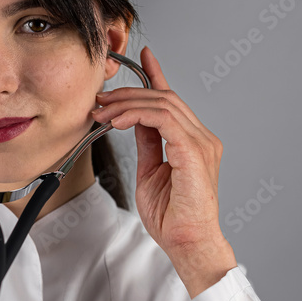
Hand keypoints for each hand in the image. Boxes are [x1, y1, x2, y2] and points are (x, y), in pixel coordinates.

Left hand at [91, 46, 236, 295]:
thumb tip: (134, 122)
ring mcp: (201, 143)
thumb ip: (148, 143)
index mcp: (193, 141)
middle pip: (164, 98)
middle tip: (100, 100)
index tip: (142, 56)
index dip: (157, 75)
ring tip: (102, 112)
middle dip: (128, 93)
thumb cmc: (172, 217)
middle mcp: (201, 138)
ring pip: (162, 104)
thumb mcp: (151, 171)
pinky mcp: (193, 152)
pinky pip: (163, 119)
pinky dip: (137, 115)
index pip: (173, 100)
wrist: (189, 243)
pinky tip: (117, 121)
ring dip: (126, 104)